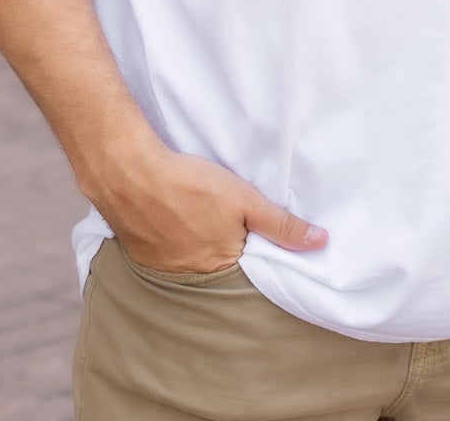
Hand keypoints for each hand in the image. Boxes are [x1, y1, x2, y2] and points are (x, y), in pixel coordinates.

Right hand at [90, 126, 327, 274]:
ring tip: (196, 219)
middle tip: (221, 223)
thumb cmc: (191, 185)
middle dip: (222, 251)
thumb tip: (319, 242)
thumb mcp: (244, 200)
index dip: (251, 252)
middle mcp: (191, 275)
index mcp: (219, 266)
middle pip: (216, 266)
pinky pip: (162, 253)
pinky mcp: (140, 253)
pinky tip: (171, 218)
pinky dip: (169, 240)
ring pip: (188, 261)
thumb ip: (280, 224)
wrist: (130, 173)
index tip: (254, 238)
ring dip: (194, 245)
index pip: (245, 270)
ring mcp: (162, 267)